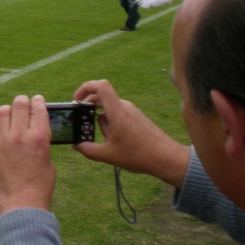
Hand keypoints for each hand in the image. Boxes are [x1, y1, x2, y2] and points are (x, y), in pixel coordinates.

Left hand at [0, 95, 55, 216]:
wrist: (22, 204)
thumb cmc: (40, 186)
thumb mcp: (49, 160)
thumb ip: (41, 143)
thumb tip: (35, 132)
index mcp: (40, 137)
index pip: (38, 109)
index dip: (38, 102)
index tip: (37, 100)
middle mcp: (20, 135)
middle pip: (19, 105)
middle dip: (22, 101)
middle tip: (22, 102)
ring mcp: (2, 141)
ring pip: (1, 113)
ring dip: (6, 111)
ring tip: (8, 115)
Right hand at [72, 80, 189, 187]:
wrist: (168, 159)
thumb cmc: (138, 155)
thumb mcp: (108, 155)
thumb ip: (88, 149)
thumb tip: (76, 145)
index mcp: (117, 111)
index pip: (100, 86)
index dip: (85, 87)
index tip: (77, 100)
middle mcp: (124, 107)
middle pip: (101, 99)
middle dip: (89, 111)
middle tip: (84, 125)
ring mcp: (132, 112)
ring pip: (109, 110)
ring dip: (102, 122)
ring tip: (106, 141)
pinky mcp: (136, 118)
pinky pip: (118, 115)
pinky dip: (111, 124)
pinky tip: (115, 142)